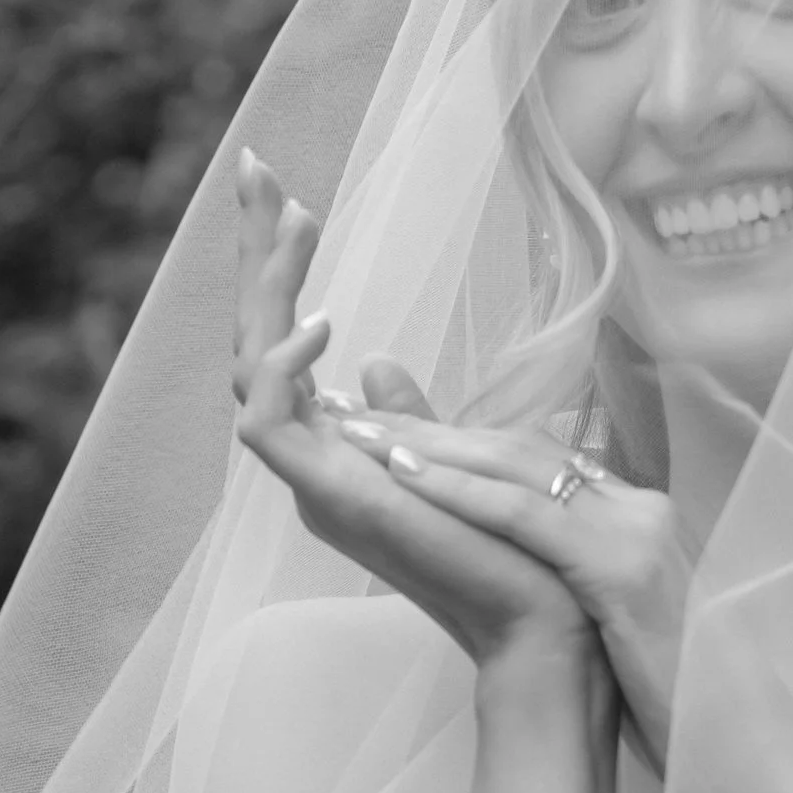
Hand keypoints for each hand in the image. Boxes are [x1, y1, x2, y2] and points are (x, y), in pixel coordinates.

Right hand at [230, 152, 598, 691]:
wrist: (541, 627)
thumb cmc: (511, 554)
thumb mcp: (456, 456)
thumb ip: (409, 415)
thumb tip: (375, 362)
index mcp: (335, 452)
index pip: (284, 343)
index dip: (277, 270)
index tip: (284, 193)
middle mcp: (311, 463)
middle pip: (254, 341)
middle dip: (254, 252)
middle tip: (256, 165)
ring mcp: (314, 483)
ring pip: (250, 368)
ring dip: (267, 285)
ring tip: (295, 215)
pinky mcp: (329, 501)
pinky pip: (266, 425)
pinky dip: (284, 368)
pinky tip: (318, 319)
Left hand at [319, 370, 689, 772]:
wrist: (734, 747)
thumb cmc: (672, 698)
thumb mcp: (619, 628)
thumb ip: (575, 586)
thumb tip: (517, 578)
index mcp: (637, 518)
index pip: (538, 463)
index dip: (463, 444)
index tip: (396, 432)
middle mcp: (639, 507)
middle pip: (521, 450)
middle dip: (435, 429)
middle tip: (356, 414)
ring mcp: (634, 531)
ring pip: (519, 467)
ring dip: (433, 446)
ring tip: (362, 434)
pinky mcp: (621, 567)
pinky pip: (526, 516)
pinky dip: (460, 491)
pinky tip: (404, 475)